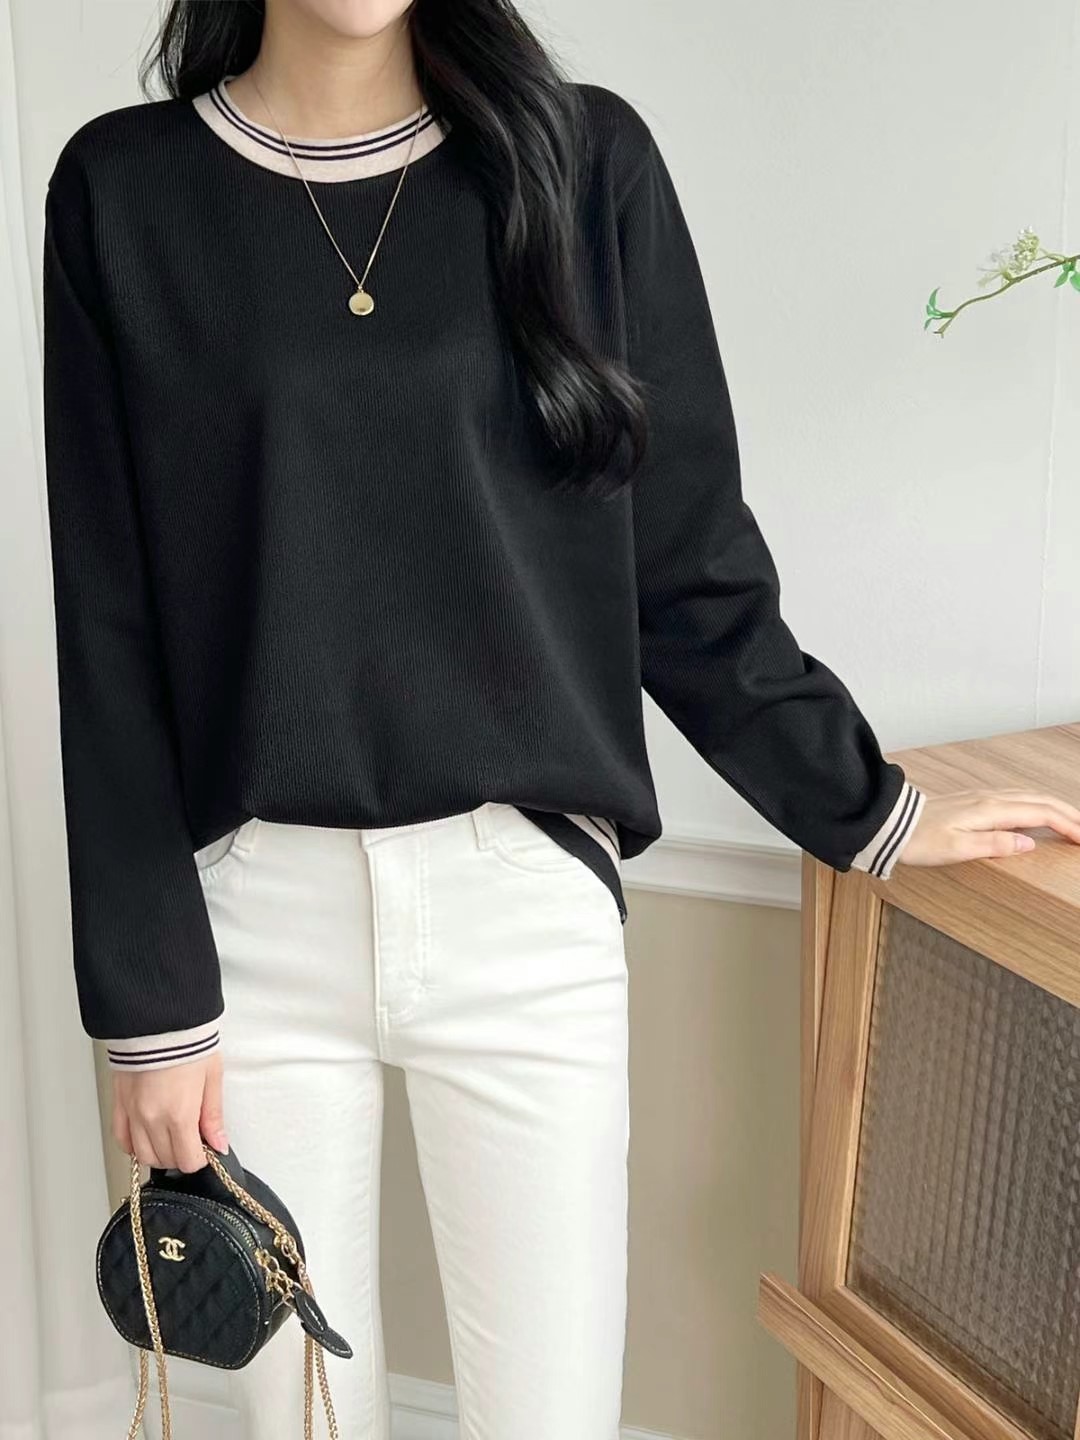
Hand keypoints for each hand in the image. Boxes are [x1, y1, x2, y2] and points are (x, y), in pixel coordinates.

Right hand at [112, 1050, 227, 1173]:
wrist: (158, 1019)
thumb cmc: (187, 1043)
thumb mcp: (211, 1078)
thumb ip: (213, 1116)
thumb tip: (219, 1143)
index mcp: (179, 1114)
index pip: (188, 1160)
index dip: (200, 1159)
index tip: (205, 1150)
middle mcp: (152, 1119)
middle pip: (165, 1159)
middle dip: (182, 1156)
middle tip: (192, 1140)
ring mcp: (133, 1113)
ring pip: (143, 1155)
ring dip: (159, 1154)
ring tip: (172, 1138)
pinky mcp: (119, 1104)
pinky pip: (122, 1138)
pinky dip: (134, 1145)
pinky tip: (147, 1138)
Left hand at [898, 788, 1079, 867]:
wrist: (889, 823)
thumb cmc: (919, 840)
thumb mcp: (957, 849)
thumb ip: (995, 845)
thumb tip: (1029, 844)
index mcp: (991, 810)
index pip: (1042, 814)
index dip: (1068, 825)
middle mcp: (990, 799)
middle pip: (1041, 800)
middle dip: (1069, 813)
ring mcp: (982, 797)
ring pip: (1029, 796)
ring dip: (1054, 806)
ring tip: (1071, 821)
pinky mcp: (973, 800)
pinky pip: (1016, 798)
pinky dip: (1036, 804)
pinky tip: (1036, 812)